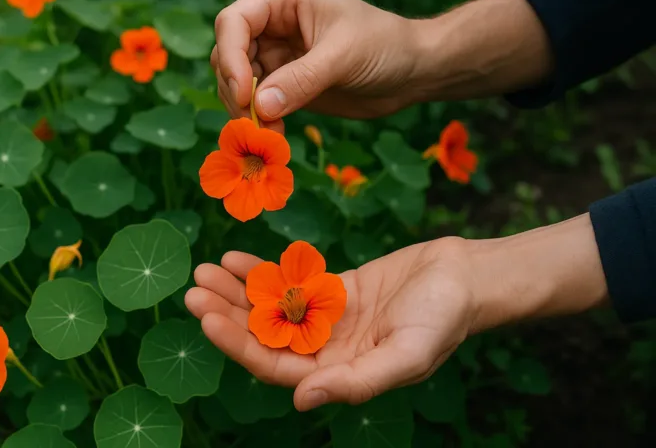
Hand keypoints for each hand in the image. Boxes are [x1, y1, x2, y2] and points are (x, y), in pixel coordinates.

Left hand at [185, 214, 607, 410]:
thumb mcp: (406, 355)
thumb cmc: (443, 318)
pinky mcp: (332, 290)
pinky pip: (289, 283)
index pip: (275, 365)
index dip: (237, 344)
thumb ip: (357, 384)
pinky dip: (262, 271)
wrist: (465, 276)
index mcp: (339, 375)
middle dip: (226, 315)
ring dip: (236, 291)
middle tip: (193, 289)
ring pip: (271, 308)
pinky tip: (235, 257)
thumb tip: (301, 401)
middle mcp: (327, 351)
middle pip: (263, 336)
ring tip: (204, 269)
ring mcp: (327, 320)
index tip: (206, 317)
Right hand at [211, 0, 422, 131]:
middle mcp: (271, 25)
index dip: (231, 59)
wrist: (411, 72)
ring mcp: (275, 56)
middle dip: (235, 90)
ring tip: (271, 134)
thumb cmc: (385, 45)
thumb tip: (260, 106)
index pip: (233, 23)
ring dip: (246, 111)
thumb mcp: (343, 57)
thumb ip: (301, 80)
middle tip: (256, 123)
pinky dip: (259, 122)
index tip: (245, 94)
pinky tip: (277, 135)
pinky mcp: (283, 85)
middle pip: (227, 56)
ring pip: (236, 84)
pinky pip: (256, 104)